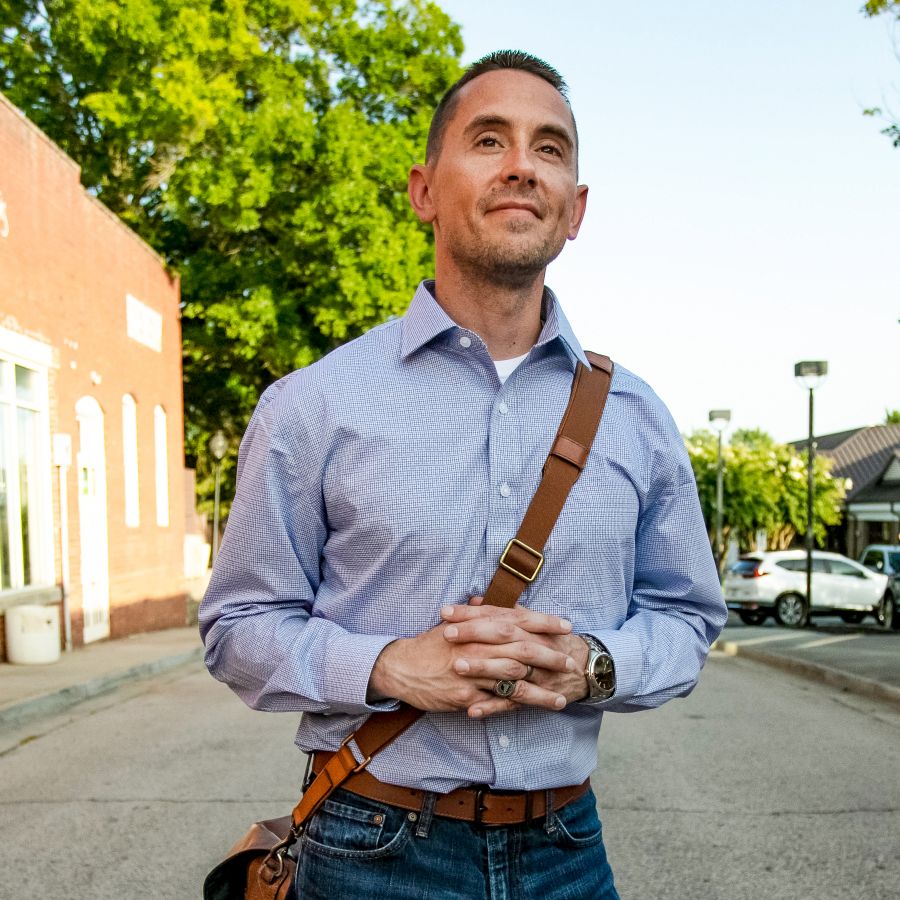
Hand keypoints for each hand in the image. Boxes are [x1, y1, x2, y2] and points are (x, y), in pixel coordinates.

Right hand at [367, 606, 576, 716]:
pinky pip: (496, 702)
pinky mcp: (467, 696)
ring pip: (515, 680)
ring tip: (562, 697)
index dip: (545, 623)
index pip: (518, 621)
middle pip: (523, 650)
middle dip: (550, 657)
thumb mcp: (452, 623)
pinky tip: (534, 711)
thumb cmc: (429, 645)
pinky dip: (518, 706)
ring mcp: (473, 673)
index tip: (567, 626)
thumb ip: (475, 615)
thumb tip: (489, 602)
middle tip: (571, 663)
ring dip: (542, 690)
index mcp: (478, 627)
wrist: (401, 667)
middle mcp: (478, 648)